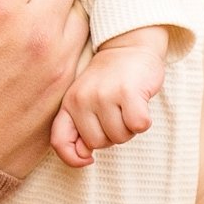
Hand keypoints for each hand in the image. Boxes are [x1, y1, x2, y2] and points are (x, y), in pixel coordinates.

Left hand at [49, 30, 168, 167]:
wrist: (129, 45)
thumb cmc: (109, 80)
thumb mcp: (86, 100)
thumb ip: (80, 128)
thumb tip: (84, 155)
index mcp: (68, 103)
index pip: (59, 142)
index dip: (72, 158)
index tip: (88, 158)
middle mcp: (82, 99)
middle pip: (98, 143)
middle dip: (112, 135)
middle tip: (118, 114)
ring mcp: (104, 95)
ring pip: (119, 137)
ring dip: (129, 128)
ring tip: (128, 107)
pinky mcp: (128, 92)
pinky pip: (138, 126)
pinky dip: (143, 120)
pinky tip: (140, 104)